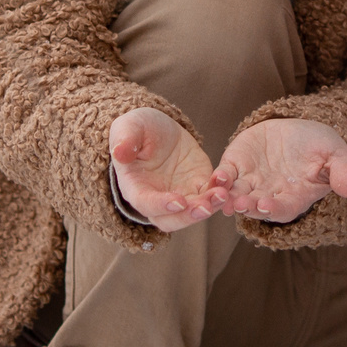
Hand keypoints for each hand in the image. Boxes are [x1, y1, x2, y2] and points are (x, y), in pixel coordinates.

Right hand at [109, 107, 217, 232]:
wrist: (158, 129)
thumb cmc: (137, 130)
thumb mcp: (129, 127)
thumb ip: (124, 139)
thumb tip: (119, 152)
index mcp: (135, 186)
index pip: (146, 203)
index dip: (161, 205)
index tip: (178, 202)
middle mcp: (156, 199)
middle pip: (171, 219)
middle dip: (189, 216)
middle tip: (206, 206)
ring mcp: (179, 195)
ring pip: (192, 213)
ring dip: (208, 207)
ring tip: (222, 194)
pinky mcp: (197, 187)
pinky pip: (209, 196)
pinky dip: (219, 193)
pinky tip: (227, 183)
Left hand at [209, 117, 346, 222]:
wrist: (300, 128)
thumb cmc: (321, 146)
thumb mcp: (337, 156)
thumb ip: (342, 173)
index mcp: (294, 197)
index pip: (283, 208)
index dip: (275, 208)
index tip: (267, 206)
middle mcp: (270, 194)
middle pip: (256, 205)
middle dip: (247, 205)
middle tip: (238, 204)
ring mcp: (251, 181)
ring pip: (237, 194)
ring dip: (228, 197)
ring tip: (222, 197)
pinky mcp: (237, 165)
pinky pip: (226, 175)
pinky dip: (219, 178)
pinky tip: (216, 178)